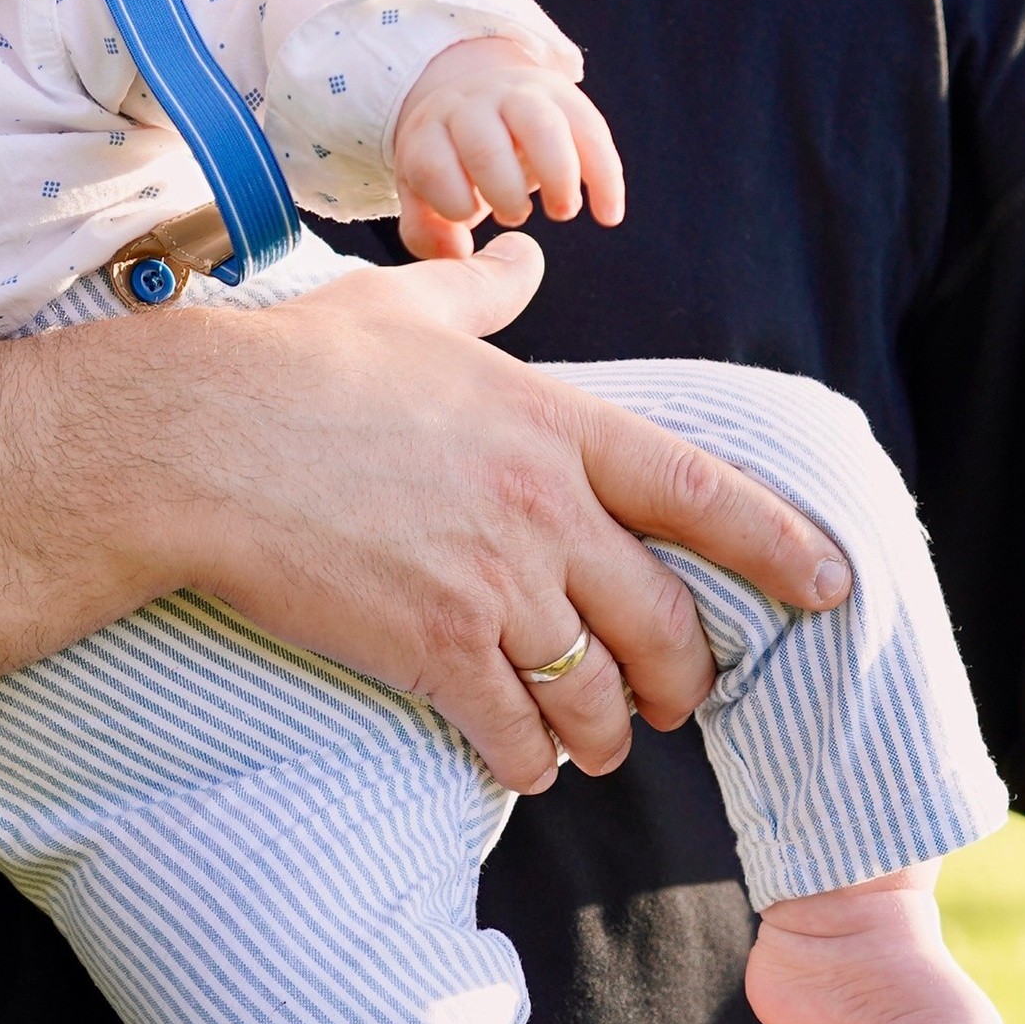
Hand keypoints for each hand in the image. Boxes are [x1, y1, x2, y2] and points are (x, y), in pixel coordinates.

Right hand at [156, 233, 851, 796]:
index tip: (832, 585)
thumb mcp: (402, 307)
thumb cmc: (290, 365)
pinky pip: (516, 738)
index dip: (781, 547)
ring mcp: (492, 586)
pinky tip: (518, 765)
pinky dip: (527, 764)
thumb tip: (522, 258)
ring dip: (607, 735)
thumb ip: (480, 295)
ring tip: (594, 745)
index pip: (703, 496)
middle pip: (665, 623)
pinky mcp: (431, 650)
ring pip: (598, 696)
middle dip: (684, 678)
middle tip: (675, 700)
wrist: (192, 441)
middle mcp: (544, 510)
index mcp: (554, 424)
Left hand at [389, 38, 624, 262]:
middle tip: (515, 215)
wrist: (478, 94)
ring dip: (558, 177)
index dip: (454, 203)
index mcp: (430, 130)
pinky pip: (591, 131)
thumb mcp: (424, 191)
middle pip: (485, 147)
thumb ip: (427, 230)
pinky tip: (608, 215)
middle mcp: (472, 106)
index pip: (433, 165)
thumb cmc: (452, 162)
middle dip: (505, 193)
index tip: (471, 218)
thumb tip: (459, 252)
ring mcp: (519, 94)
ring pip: (542, 126)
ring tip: (562, 212)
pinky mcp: (564, 95)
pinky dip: (604, 176)